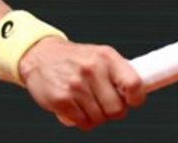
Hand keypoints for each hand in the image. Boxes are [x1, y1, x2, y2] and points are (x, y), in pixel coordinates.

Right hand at [17, 37, 145, 129]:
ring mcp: (75, 85)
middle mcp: (92, 69)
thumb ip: (118, 73)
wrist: (39, 55)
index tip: (131, 101)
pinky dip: (81, 120)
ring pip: (99, 119)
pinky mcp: (61, 99)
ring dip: (95, 116)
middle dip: (112, 111)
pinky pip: (83, 123)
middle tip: (103, 103)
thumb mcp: (99, 55)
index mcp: (106, 57)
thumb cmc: (74, 59)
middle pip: (117, 109)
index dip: (136, 98)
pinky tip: (75, 107)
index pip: (134, 84)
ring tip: (86, 102)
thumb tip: (137, 94)